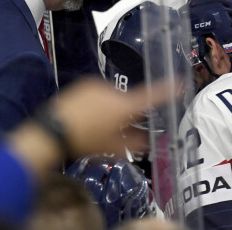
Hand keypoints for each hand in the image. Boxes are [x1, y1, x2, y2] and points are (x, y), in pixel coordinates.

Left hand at [9, 78, 179, 173]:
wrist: (51, 132)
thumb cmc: (85, 142)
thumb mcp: (112, 148)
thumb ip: (135, 144)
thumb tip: (149, 141)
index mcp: (124, 106)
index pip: (151, 96)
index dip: (168, 90)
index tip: (179, 82)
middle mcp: (113, 91)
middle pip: (128, 101)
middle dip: (126, 114)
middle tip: (116, 130)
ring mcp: (97, 86)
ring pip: (113, 98)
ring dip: (110, 109)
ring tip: (95, 126)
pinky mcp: (84, 85)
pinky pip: (98, 94)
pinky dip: (97, 104)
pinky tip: (86, 118)